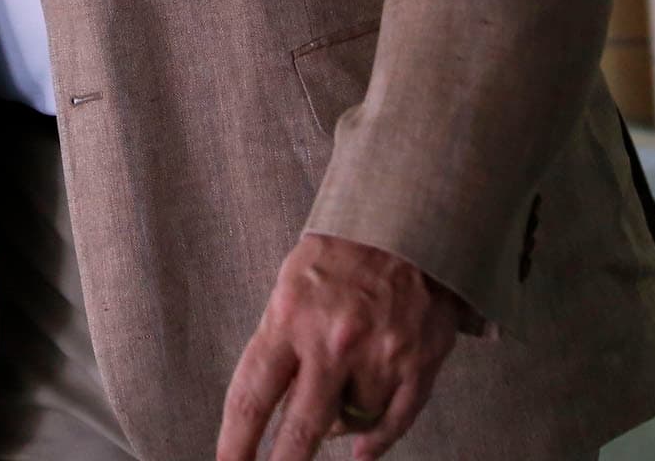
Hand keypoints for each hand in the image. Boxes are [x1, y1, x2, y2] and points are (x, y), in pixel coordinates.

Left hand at [216, 231, 464, 460]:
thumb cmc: (341, 252)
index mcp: (289, 319)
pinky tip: (363, 451)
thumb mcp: (291, 286)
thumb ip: (281, 345)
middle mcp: (333, 342)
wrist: (407, 218)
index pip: (251, 398)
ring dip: (340, 422)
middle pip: (301, 430)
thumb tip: (276, 409)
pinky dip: (377, 441)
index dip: (235, 445)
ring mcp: (379, 355)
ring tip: (340, 391)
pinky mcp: (419, 362)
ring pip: (352, 423)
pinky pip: (394, 422)